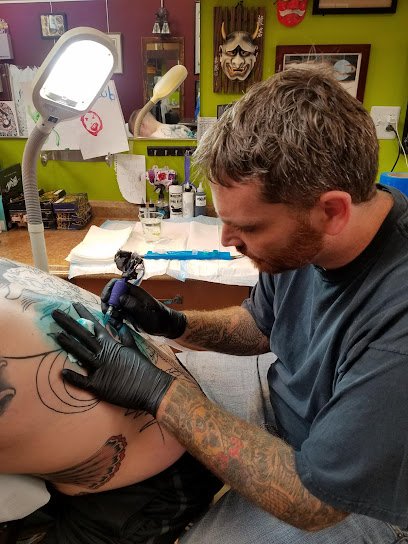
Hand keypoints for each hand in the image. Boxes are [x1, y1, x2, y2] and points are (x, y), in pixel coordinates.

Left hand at [52, 302, 173, 414]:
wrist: (150, 387)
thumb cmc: (142, 368)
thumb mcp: (133, 348)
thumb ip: (124, 335)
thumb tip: (118, 324)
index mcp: (111, 344)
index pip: (94, 325)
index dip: (83, 315)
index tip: (74, 305)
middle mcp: (103, 353)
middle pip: (82, 335)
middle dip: (68, 323)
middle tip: (55, 314)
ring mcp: (99, 368)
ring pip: (80, 353)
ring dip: (68, 344)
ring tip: (56, 334)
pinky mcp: (99, 385)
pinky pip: (82, 381)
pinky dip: (73, 377)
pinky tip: (62, 372)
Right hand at [101, 280, 186, 338]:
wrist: (165, 326)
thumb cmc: (159, 318)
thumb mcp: (146, 313)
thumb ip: (133, 305)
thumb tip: (120, 297)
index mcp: (134, 291)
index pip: (117, 283)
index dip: (109, 289)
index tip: (106, 300)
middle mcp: (129, 296)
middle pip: (111, 294)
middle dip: (107, 303)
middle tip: (108, 313)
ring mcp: (127, 305)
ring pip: (112, 304)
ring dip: (110, 312)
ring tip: (116, 321)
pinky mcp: (127, 313)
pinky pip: (116, 313)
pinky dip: (114, 318)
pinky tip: (118, 324)